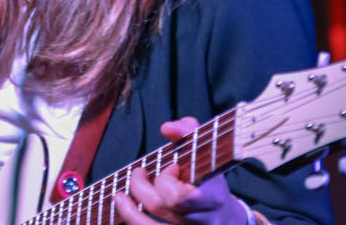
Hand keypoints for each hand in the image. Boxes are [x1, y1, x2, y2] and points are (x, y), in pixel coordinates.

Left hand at [113, 116, 248, 223]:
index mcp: (213, 197)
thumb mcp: (206, 152)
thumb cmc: (210, 179)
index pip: (181, 196)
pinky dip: (131, 218)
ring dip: (129, 209)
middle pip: (162, 206)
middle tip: (141, 173)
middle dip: (143, 187)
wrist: (225, 217)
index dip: (167, 180)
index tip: (172, 167)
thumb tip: (167, 128)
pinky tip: (122, 205)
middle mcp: (202, 219)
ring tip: (120, 195)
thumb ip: (188, 131)